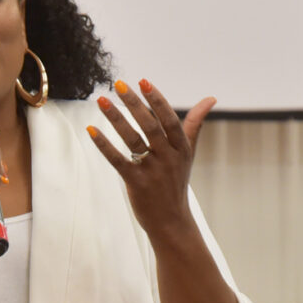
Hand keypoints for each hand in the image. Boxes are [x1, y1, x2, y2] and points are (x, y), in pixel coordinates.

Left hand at [86, 78, 214, 242]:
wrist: (171, 221)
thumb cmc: (176, 182)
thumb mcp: (187, 153)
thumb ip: (194, 124)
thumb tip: (211, 98)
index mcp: (181, 148)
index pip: (169, 120)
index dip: (157, 100)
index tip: (144, 81)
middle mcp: (168, 158)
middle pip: (150, 126)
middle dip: (134, 103)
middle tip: (118, 84)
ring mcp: (152, 171)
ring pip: (132, 139)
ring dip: (116, 118)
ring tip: (101, 100)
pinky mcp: (136, 182)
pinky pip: (118, 160)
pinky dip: (104, 145)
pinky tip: (91, 129)